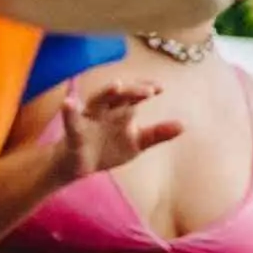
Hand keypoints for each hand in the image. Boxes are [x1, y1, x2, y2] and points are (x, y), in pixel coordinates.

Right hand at [43, 72, 178, 184]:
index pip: (135, 95)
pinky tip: (68, 102)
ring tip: (116, 86)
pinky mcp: (74, 132)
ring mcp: (88, 119)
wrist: (78, 167)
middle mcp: (105, 109)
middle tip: (149, 91)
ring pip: (96, 101)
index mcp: (121, 110)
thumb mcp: (136, 143)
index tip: (160, 88)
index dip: (146, 89)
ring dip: (106, 93)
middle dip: (133, 91)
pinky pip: (71, 121)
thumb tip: (183, 125)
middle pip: (119, 95)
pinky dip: (70, 112)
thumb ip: (157, 134)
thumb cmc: (108, 147)